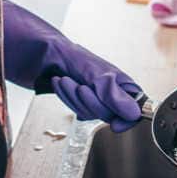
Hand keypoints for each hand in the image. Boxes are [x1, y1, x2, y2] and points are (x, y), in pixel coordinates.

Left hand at [2, 0, 142, 131]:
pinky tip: (61, 84)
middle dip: (91, 102)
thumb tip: (133, 112)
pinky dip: (67, 99)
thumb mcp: (95, 73)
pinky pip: (78, 111)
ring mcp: (94, 97)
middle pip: (110, 114)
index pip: (136, 107)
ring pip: (92, 114)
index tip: (117, 124)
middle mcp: (111, 90)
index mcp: (121, 81)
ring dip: (75, 99)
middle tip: (81, 87)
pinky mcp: (79, 101)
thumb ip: (113, 93)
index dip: (127, 118)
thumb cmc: (69, 54)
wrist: (40, 53)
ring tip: (67, 81)